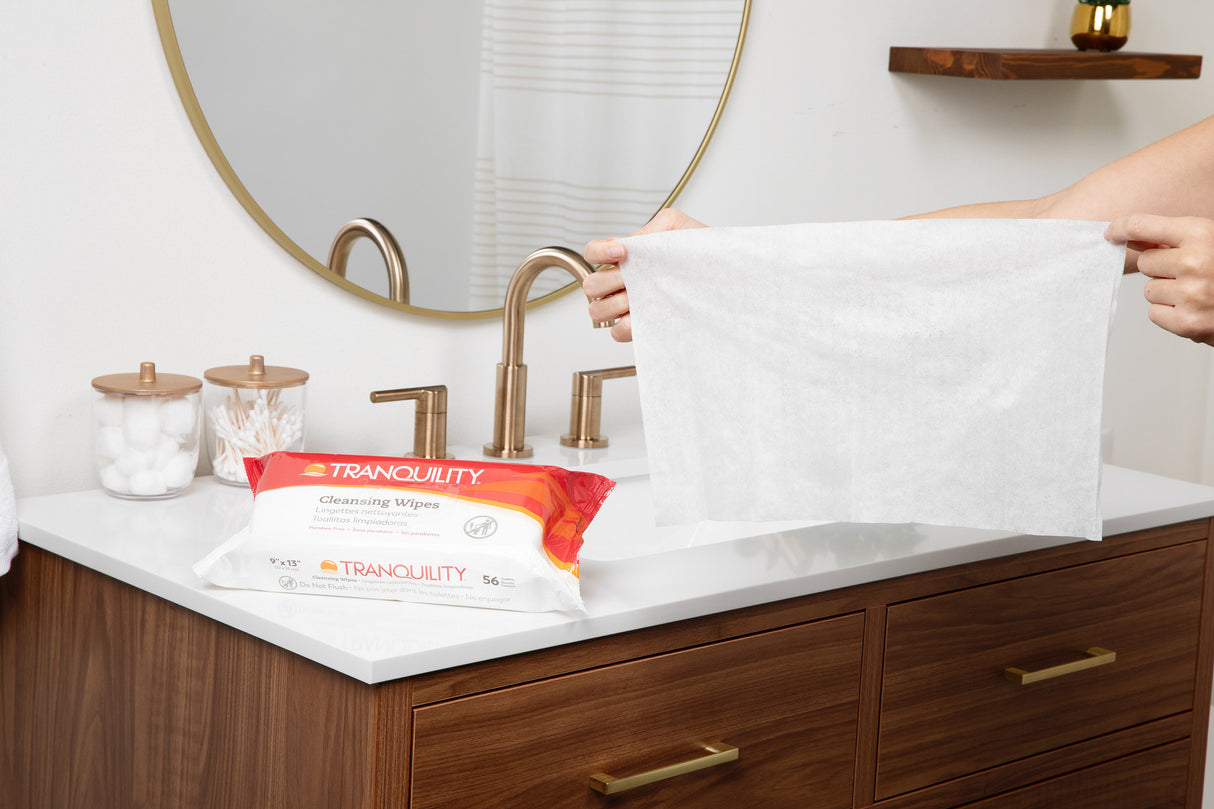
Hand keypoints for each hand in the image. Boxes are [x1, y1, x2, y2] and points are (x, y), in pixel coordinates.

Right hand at [582, 209, 706, 341]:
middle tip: (635, 278)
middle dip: (610, 280)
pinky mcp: (642, 325)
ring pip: (598, 310)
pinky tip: (646, 314)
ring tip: (642, 297)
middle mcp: (625, 281)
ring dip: (615, 304)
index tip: (622, 252)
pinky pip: (618, 331)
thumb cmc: (702, 251)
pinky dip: (626, 325)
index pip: (593, 252)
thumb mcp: (678, 226)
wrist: (726, 275)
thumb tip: (631, 243)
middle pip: (592, 285)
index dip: (599, 252)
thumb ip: (651, 228)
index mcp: (629, 256)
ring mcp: (631, 304)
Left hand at [1106, 214, 1213, 346]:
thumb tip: (1130, 236)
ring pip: (1149, 290)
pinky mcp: (1187, 322)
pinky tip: (1194, 309)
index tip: (1110, 233)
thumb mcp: (1209, 242)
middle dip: (1160, 268)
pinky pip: (1154, 313)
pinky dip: (1170, 314)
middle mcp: (1195, 261)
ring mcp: (1191, 293)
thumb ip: (1174, 239)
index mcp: (1202, 233)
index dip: (1121, 228)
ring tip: (1197, 292)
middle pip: (1144, 263)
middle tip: (1189, 273)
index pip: (1142, 225)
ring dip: (1167, 293)